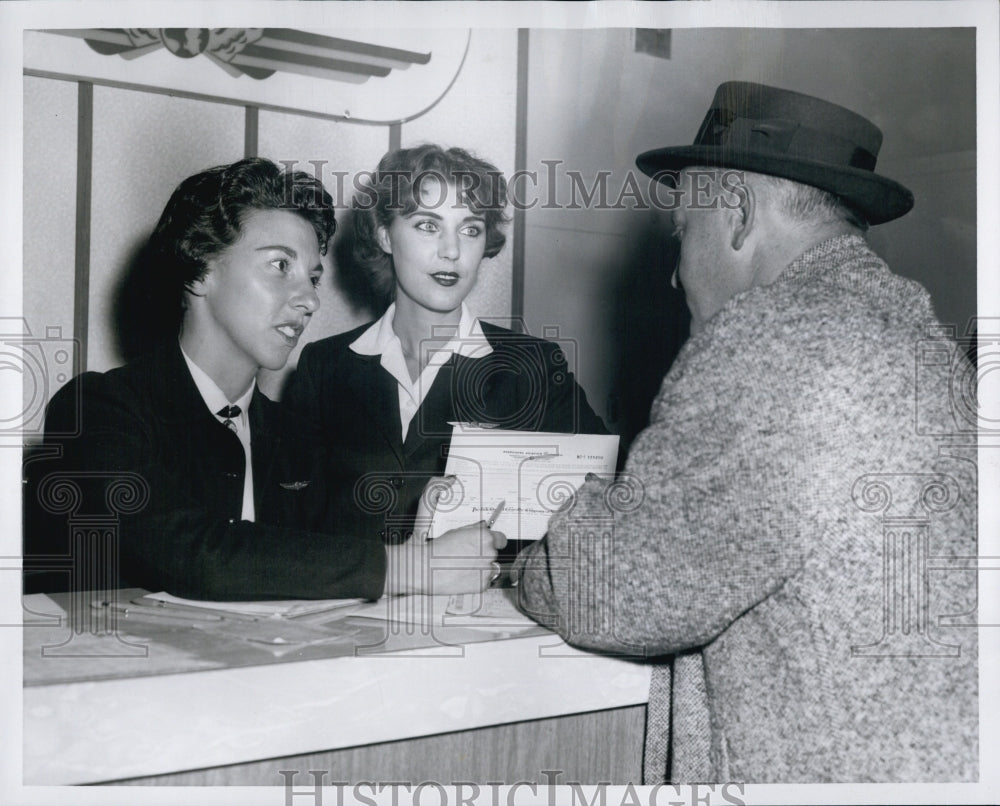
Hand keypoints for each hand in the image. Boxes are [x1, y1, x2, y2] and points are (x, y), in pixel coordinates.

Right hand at [384, 522, 506, 595]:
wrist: (425, 569)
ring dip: (481, 568)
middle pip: (494, 554)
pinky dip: (476, 581)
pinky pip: (484, 581)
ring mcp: (487, 569)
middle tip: (467, 558)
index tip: (489, 545)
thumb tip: (483, 527)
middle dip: (484, 555)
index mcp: (484, 537)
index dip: (494, 542)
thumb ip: (474, 530)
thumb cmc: (437, 549)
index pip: (501, 539)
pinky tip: (463, 577)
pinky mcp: (482, 584)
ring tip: (463, 568)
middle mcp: (489, 552)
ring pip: (490, 568)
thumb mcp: (456, 532)